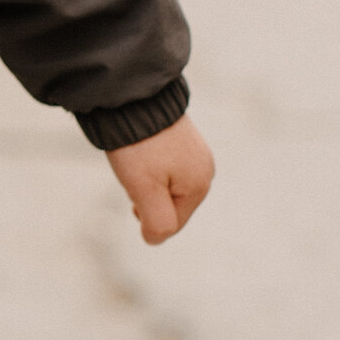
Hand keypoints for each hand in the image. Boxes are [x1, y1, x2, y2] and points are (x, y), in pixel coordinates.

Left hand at [106, 114, 213, 245]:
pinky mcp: (182, 139)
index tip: (134, 189)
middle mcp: (204, 169)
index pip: (171, 223)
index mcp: (199, 185)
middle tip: (135, 171)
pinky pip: (164, 166)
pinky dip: (147, 164)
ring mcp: (195, 152)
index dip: (146, 214)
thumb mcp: (146, 191)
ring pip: (164, 185)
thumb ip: (157, 222)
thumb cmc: (139, 147)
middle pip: (168, 204)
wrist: (134, 99)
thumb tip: (155, 240)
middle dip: (146, 196)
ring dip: (145, 180)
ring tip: (137, 157)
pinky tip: (141, 148)